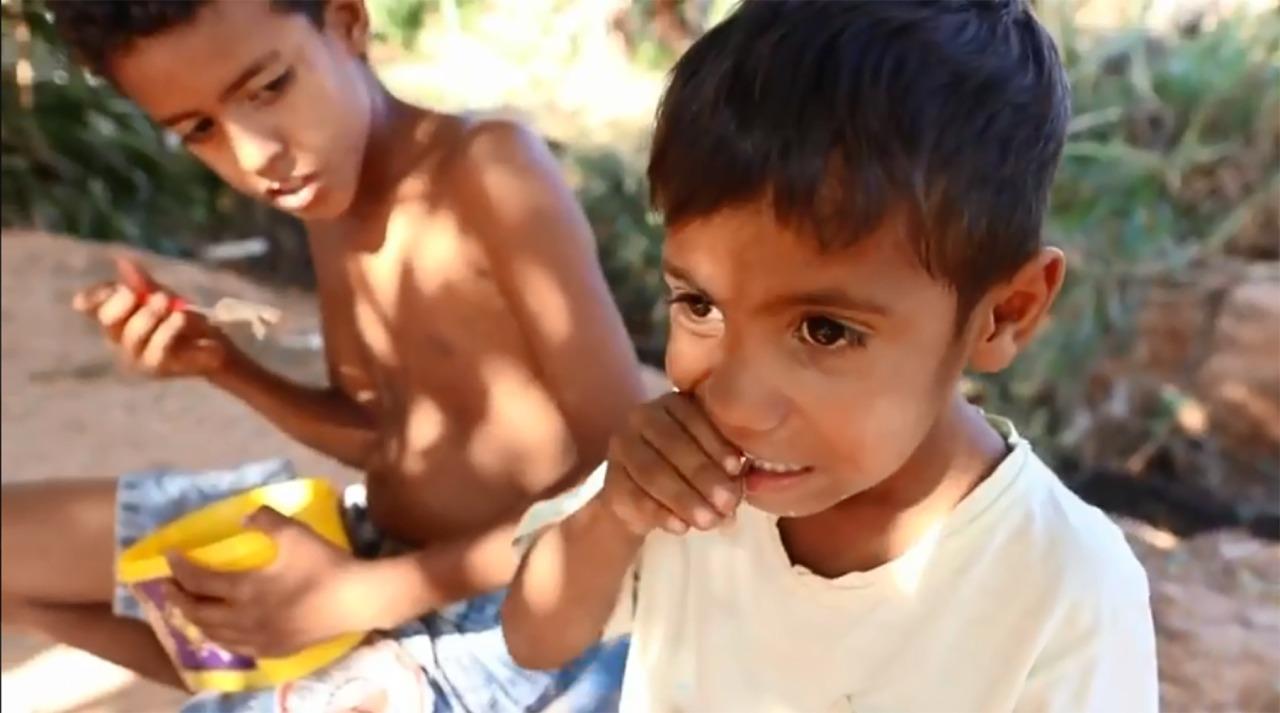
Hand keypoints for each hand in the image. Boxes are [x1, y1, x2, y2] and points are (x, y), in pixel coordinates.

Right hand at [72, 256, 228, 376]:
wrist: (215, 345)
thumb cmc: (183, 321)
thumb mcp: (163, 296)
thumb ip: (142, 282)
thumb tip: (122, 261)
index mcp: (117, 321)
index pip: (93, 308)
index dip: (97, 296)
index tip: (124, 287)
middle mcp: (120, 341)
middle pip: (109, 321)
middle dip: (130, 303)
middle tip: (159, 295)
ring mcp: (137, 358)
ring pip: (133, 335)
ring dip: (154, 315)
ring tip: (174, 306)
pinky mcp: (158, 369)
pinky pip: (157, 348)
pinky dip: (170, 329)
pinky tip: (182, 318)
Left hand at [165, 507, 368, 657]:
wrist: (356, 599)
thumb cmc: (324, 564)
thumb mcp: (295, 533)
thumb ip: (266, 519)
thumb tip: (245, 516)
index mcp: (246, 588)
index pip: (200, 581)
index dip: (179, 569)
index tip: (169, 557)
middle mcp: (245, 618)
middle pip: (198, 613)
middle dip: (178, 599)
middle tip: (169, 586)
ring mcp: (259, 638)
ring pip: (214, 635)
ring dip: (195, 621)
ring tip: (189, 608)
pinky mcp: (275, 649)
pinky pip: (236, 648)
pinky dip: (220, 637)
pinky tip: (223, 631)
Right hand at [602, 392, 743, 536]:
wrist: (646, 500)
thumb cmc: (690, 471)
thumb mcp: (712, 462)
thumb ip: (726, 469)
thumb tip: (736, 491)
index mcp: (674, 403)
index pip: (693, 417)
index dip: (716, 444)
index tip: (737, 469)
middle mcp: (642, 417)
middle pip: (673, 444)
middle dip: (703, 475)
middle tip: (728, 503)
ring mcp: (622, 447)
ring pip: (652, 471)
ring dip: (683, 498)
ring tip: (709, 522)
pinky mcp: (610, 480)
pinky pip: (635, 497)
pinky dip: (661, 514)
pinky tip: (681, 527)